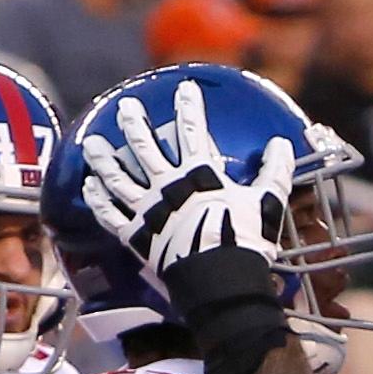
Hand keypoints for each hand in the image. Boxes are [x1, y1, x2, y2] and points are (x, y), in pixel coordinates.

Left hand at [81, 80, 294, 289]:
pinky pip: (111, 215)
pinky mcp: (137, 237)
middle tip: (125, 107)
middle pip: (144, 147)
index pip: (192, 131)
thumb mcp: (268, 205)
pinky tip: (90, 187)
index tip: (184, 88)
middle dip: (134, 123)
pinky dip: (98, 201)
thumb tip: (283, 144)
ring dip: (104, 159)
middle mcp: (168, 187)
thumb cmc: (246, 244)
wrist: (221, 285)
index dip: (189, 107)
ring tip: (93, 144)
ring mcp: (149, 211)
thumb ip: (275, 173)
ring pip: (118, 178)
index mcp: (199, 176)